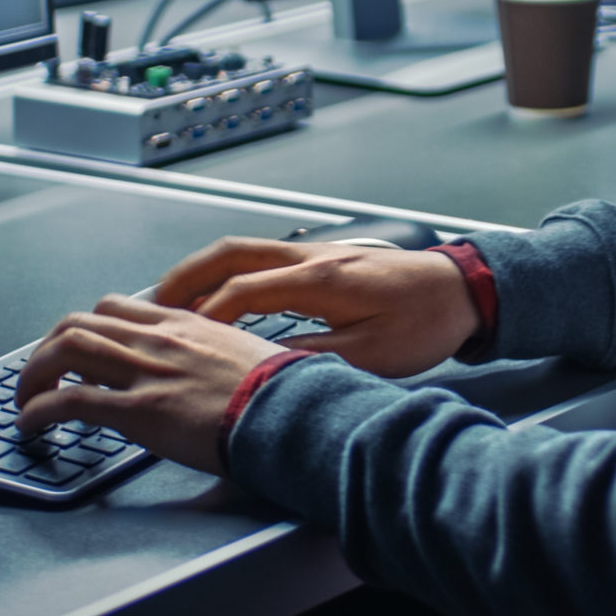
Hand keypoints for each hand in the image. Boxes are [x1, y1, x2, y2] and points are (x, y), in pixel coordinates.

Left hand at [12, 294, 284, 474]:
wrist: (295, 413)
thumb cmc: (283, 394)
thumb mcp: (247, 357)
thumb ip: (214, 357)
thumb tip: (204, 375)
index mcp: (186, 324)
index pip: (118, 307)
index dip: (86, 327)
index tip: (77, 349)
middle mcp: (160, 339)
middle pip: (80, 322)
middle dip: (48, 347)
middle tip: (40, 373)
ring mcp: (147, 371)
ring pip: (65, 348)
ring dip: (33, 374)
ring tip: (23, 398)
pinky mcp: (139, 410)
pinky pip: (69, 401)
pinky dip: (38, 410)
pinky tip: (30, 424)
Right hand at [154, 237, 482, 378]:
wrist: (465, 289)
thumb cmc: (427, 320)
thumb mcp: (374, 354)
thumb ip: (315, 358)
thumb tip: (264, 365)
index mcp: (321, 280)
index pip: (243, 291)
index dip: (205, 316)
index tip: (178, 338)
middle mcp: (313, 257)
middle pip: (230, 254)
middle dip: (184, 278)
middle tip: (150, 306)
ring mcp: (317, 252)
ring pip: (243, 250)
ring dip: (202, 271)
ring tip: (172, 299)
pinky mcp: (325, 258)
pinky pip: (261, 257)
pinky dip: (229, 271)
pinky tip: (220, 295)